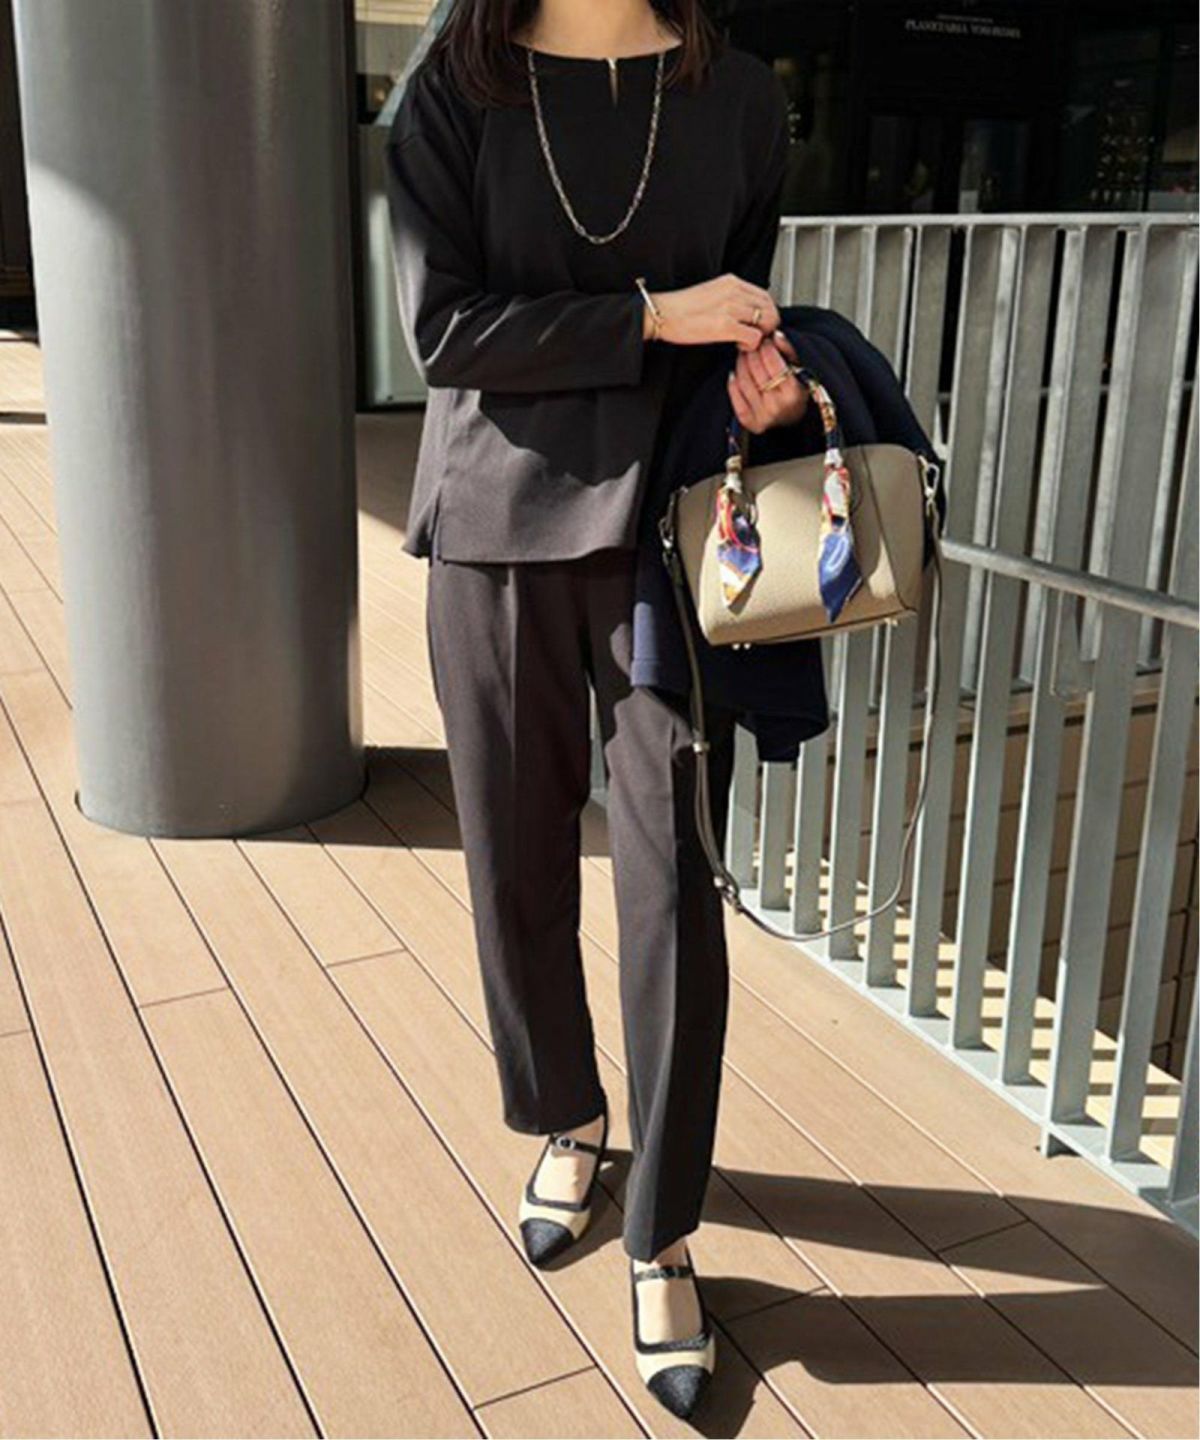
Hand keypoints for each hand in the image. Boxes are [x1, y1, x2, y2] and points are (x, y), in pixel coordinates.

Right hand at [645, 273, 778, 349]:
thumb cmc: (681, 308)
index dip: (767, 312)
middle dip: (768, 325)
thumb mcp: (712, 293)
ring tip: (744, 340)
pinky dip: (751, 345)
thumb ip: (731, 297)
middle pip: (770, 307)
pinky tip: (738, 345)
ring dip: (760, 335)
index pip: (764, 295)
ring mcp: (730, 307)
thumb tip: (747, 311)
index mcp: (731, 281)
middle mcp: (734, 291)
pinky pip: (755, 337)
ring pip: (766, 321)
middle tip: (755, 335)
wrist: (661, 313)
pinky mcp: (725, 326)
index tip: (758, 324)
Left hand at [727, 331, 809, 433]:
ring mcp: (762, 416)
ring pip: (743, 380)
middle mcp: (776, 406)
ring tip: (745, 355)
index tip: (764, 340)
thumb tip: (775, 334)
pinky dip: (733, 381)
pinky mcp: (749, 421)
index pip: (772, 362)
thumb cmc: (796, 389)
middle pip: (755, 370)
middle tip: (752, 345)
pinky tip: (736, 372)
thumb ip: (788, 351)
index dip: (766, 347)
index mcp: (792, 393)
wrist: (792, 418)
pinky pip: (735, 395)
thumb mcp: (799, 370)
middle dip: (752, 353)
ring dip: (741, 363)